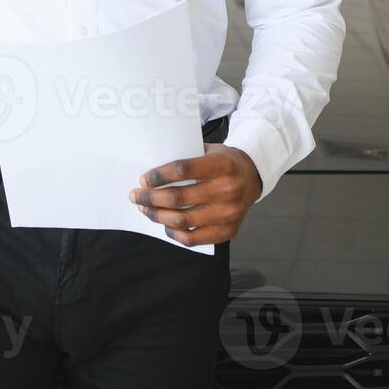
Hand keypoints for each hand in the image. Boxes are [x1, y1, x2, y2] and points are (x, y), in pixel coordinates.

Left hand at [129, 145, 262, 245]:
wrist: (252, 177)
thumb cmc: (223, 162)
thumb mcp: (209, 150)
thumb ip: (185, 159)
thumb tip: (151, 175)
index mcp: (222, 165)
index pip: (182, 170)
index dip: (158, 176)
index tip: (143, 179)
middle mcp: (228, 190)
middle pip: (178, 198)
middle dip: (151, 198)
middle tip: (136, 195)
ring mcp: (229, 214)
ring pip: (182, 220)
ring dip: (157, 215)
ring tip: (145, 209)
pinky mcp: (227, 231)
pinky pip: (193, 238)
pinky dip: (174, 232)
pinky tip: (164, 223)